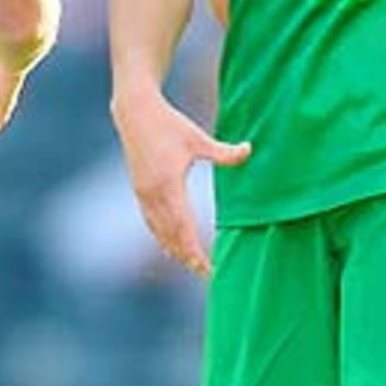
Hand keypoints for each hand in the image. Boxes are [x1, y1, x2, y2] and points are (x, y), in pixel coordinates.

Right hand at [112, 88, 250, 277]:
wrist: (135, 112)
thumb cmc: (170, 124)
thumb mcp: (198, 138)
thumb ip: (223, 151)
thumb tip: (250, 149)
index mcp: (168, 186)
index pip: (183, 229)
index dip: (195, 252)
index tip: (207, 267)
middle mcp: (152, 195)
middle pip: (170, 236)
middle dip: (186, 256)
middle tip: (204, 272)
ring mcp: (142, 193)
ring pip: (158, 230)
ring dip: (173, 248)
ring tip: (190, 263)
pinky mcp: (139, 189)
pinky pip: (150, 221)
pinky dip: (161, 235)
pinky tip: (169, 244)